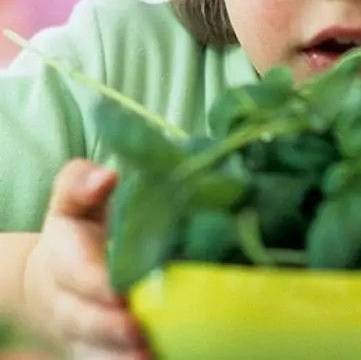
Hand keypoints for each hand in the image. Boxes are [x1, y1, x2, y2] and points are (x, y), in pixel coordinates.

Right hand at [22, 159, 149, 359]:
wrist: (54, 287)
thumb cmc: (79, 236)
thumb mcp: (73, 204)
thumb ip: (81, 184)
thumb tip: (106, 176)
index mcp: (64, 260)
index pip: (76, 272)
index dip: (96, 281)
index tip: (120, 288)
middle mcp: (70, 304)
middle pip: (85, 321)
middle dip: (110, 328)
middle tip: (139, 330)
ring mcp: (85, 336)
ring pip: (97, 355)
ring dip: (121, 359)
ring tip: (149, 358)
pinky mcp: (102, 356)